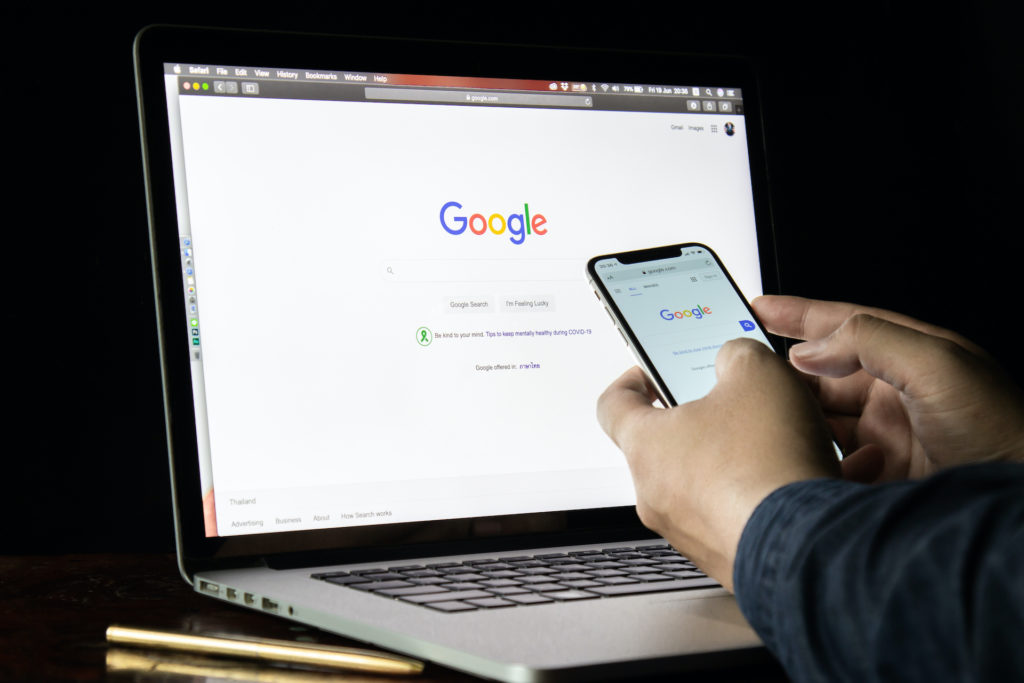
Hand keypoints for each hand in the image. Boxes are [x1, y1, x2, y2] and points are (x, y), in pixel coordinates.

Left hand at [597, 339, 838, 589]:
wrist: (806, 543)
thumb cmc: (768, 462)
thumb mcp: (757, 372)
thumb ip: (735, 354)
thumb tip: (734, 360)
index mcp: (646, 445)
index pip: (613, 407)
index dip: (632, 382)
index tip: (650, 374)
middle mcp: (654, 494)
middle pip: (663, 446)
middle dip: (699, 423)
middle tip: (734, 406)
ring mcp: (686, 532)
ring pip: (699, 485)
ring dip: (729, 463)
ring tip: (773, 447)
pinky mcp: (721, 558)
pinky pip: (728, 518)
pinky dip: (751, 499)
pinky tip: (786, 486)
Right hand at [753, 295, 1023, 482]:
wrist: (1019, 513)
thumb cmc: (1004, 433)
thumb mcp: (939, 366)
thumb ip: (870, 341)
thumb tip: (809, 349)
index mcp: (909, 356)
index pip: (842, 326)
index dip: (797, 314)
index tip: (757, 308)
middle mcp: (894, 395)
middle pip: (821, 377)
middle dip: (786, 377)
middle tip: (751, 378)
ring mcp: (886, 438)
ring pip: (819, 422)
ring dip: (797, 424)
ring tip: (776, 425)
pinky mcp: (879, 480)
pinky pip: (830, 467)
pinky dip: (819, 466)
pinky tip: (822, 468)